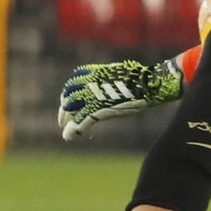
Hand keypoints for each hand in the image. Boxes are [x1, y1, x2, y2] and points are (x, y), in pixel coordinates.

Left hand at [58, 58, 182, 140]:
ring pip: (71, 108)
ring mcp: (93, 96)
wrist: (148, 85)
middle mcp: (89, 83)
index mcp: (94, 73)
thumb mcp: (120, 74)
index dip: (69, 95)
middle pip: (69, 97)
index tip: (68, 103)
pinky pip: (81, 120)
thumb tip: (112, 82)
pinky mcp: (98, 109)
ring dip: (65, 119)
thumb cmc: (140, 79)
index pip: (73, 84)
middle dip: (65, 109)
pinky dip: (74, 129)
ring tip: (65, 129)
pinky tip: (68, 136)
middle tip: (63, 120)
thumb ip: (109, 79)